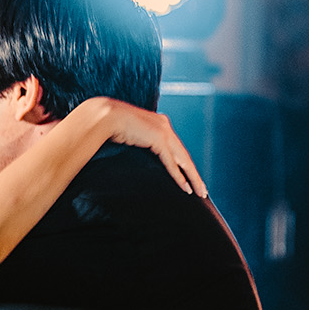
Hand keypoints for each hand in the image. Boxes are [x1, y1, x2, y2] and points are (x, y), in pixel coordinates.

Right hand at [91, 99, 206, 196]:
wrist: (105, 116)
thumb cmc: (113, 125)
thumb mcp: (132, 133)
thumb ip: (141, 140)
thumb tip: (139, 149)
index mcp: (160, 123)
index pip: (176, 148)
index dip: (184, 164)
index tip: (190, 177)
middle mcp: (165, 126)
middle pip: (184, 155)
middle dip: (194, 174)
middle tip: (203, 190)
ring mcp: (163, 131)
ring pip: (183, 160)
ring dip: (192, 178)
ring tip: (199, 193)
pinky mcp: (158, 139)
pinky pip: (171, 163)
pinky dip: (179, 177)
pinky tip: (185, 188)